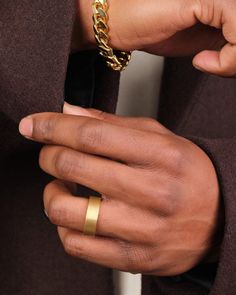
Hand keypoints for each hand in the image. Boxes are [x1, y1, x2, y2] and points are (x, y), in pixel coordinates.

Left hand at [19, 103, 221, 275]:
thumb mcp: (159, 137)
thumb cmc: (187, 172)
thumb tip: (68, 112)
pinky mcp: (134, 257)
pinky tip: (75, 213)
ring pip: (67, 211)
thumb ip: (112, 124)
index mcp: (160, 155)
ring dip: (52, 192)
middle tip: (50, 152)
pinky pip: (76, 245)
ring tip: (61, 185)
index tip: (32, 124)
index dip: (53, 126)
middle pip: (73, 167)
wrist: (220, 216)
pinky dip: (63, 225)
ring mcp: (143, 230)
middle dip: (48, 155)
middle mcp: (153, 193)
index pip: (91, 135)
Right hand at [73, 0, 235, 76]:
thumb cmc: (152, 29)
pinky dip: (230, 50)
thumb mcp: (200, 43)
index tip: (222, 69)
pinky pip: (234, 20)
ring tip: (213, 66)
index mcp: (221, 6)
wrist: (121, 24)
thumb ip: (225, 44)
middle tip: (221, 69)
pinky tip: (202, 60)